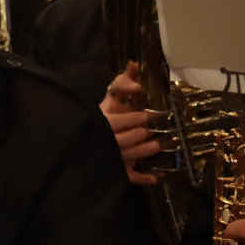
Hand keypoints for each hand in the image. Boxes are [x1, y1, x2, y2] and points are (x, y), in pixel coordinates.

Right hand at [99, 62, 159, 184]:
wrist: (88, 136)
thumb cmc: (107, 111)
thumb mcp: (113, 94)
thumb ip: (123, 80)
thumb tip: (134, 66)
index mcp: (103, 121)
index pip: (116, 122)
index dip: (133, 119)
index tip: (148, 115)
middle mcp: (105, 141)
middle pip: (121, 141)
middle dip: (137, 136)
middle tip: (150, 132)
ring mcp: (110, 157)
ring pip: (125, 158)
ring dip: (141, 153)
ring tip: (155, 146)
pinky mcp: (116, 170)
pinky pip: (128, 177)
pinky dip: (142, 179)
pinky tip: (156, 177)